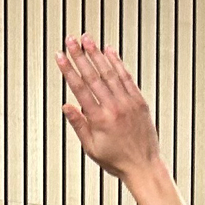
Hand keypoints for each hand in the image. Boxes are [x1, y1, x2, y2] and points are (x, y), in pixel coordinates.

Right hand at [57, 34, 160, 181]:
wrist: (144, 166)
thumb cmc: (116, 160)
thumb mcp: (92, 148)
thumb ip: (79, 125)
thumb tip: (66, 106)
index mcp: (100, 120)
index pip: (80, 89)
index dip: (68, 70)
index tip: (60, 56)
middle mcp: (114, 108)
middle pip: (93, 76)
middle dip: (80, 56)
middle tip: (70, 40)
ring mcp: (128, 103)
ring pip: (110, 73)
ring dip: (97, 54)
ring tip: (87, 39)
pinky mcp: (139, 101)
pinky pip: (127, 78)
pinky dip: (117, 63)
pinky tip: (109, 51)